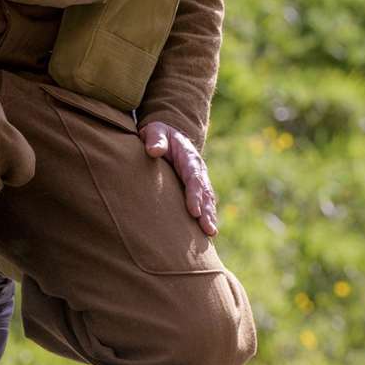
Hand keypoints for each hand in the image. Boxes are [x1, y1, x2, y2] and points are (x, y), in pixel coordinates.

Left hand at [140, 121, 218, 236]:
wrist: (167, 135)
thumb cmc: (158, 134)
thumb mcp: (155, 131)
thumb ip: (156, 139)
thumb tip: (154, 150)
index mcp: (189, 157)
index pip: (194, 177)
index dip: (195, 194)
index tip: (194, 211)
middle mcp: (198, 170)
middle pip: (205, 192)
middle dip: (207, 211)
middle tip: (208, 229)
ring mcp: (198, 180)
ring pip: (207, 200)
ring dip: (209, 216)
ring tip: (210, 233)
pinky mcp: (195, 188)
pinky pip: (203, 203)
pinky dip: (206, 216)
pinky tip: (205, 232)